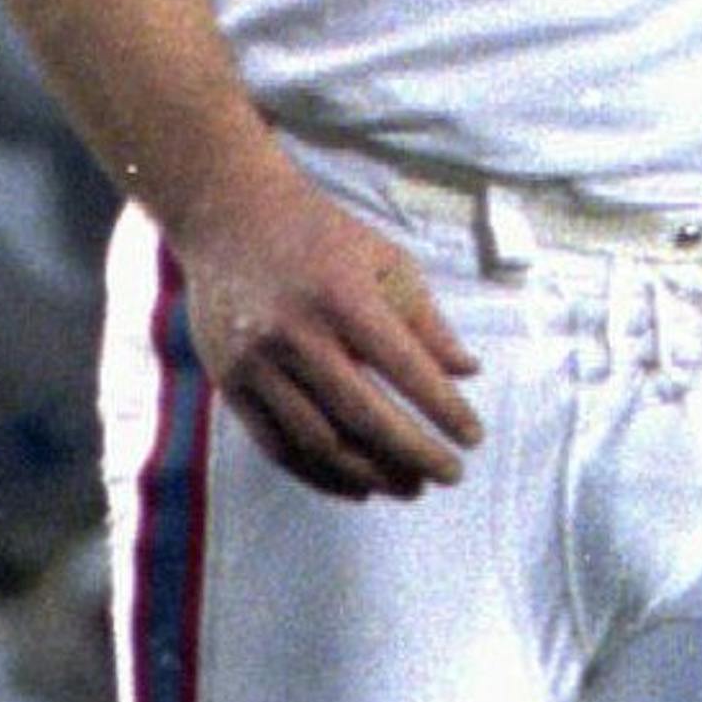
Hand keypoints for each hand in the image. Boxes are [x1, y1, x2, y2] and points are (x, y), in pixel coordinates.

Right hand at [180, 170, 483, 503]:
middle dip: (414, 454)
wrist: (228, 214)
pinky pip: (276, 445)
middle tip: (450, 475)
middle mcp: (295, 333)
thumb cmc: (319, 235)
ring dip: (371, 474)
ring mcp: (256, 362)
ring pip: (319, 441)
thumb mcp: (383, 258)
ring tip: (409, 487)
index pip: (404, 368)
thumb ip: (424, 318)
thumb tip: (466, 372)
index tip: (473, 438)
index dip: (443, 409)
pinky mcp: (229, 382)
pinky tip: (357, 487)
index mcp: (342, 296)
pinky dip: (319, 475)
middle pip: (363, 415)